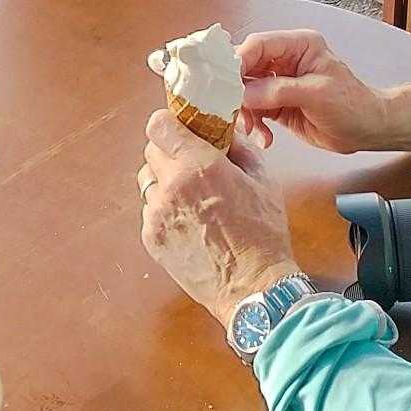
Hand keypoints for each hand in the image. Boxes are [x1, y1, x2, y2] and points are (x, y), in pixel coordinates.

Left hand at [138, 109, 299, 325]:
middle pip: (151, 151)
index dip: (169, 124)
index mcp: (200, 166)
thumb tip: (224, 131)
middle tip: (192, 165)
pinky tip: (189, 223)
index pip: (159, 126)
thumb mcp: (262, 180)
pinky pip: (150, 211)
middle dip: (170, 153)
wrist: (252, 286)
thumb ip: (239, 148)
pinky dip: (164, 211)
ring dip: (165, 182)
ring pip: (148, 182)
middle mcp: (172, 187)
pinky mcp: (151, 238)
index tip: (179, 129)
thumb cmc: (262, 235)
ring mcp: (157, 214)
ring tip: (191, 199)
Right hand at [236, 30, 410, 153]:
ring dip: (245, 113)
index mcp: (298, 46)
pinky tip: (264, 138)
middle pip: (246, 68)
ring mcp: (279, 84)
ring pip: (246, 93)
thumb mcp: (317, 93)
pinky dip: (254, 126)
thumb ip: (279, 91)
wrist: (367, 130)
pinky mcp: (277, 105)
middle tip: (233, 109)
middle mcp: (285, 61)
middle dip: (237, 91)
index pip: (259, 45)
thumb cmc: (352, 104)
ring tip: (253, 129)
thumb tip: (243, 94)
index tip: (226, 81)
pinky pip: (254, 112)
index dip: (239, 60)